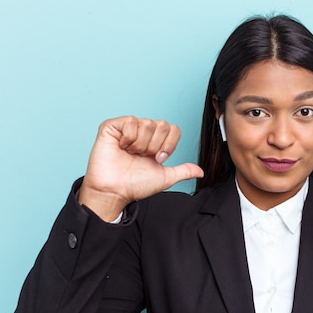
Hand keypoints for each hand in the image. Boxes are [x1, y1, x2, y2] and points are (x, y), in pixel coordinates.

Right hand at [79, 116, 203, 220]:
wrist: (116, 191)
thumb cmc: (136, 185)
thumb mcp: (166, 177)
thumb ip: (184, 171)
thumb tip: (200, 171)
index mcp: (155, 142)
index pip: (173, 129)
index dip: (169, 144)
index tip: (158, 159)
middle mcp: (142, 133)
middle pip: (162, 125)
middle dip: (155, 146)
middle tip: (142, 156)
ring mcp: (127, 129)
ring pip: (147, 123)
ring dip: (141, 144)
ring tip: (131, 153)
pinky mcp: (112, 127)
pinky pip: (131, 120)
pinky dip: (129, 137)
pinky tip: (122, 147)